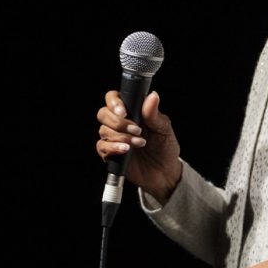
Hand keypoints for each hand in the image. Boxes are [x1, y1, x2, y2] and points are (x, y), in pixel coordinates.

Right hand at [95, 89, 181, 203]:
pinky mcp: (110, 153)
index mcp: (131, 111)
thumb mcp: (163, 129)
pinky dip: (113, 147)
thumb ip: (154, 114)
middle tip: (137, 130)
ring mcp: (113, 138)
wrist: (164, 172)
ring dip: (121, 137)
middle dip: (118, 122)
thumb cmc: (165, 147)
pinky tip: (126, 150)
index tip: (123, 112)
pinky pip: (102, 147)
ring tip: (140, 143)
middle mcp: (119, 123)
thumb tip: (153, 95)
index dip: (114, 102)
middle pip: (103, 114)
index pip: (113, 98)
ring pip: (103, 130)